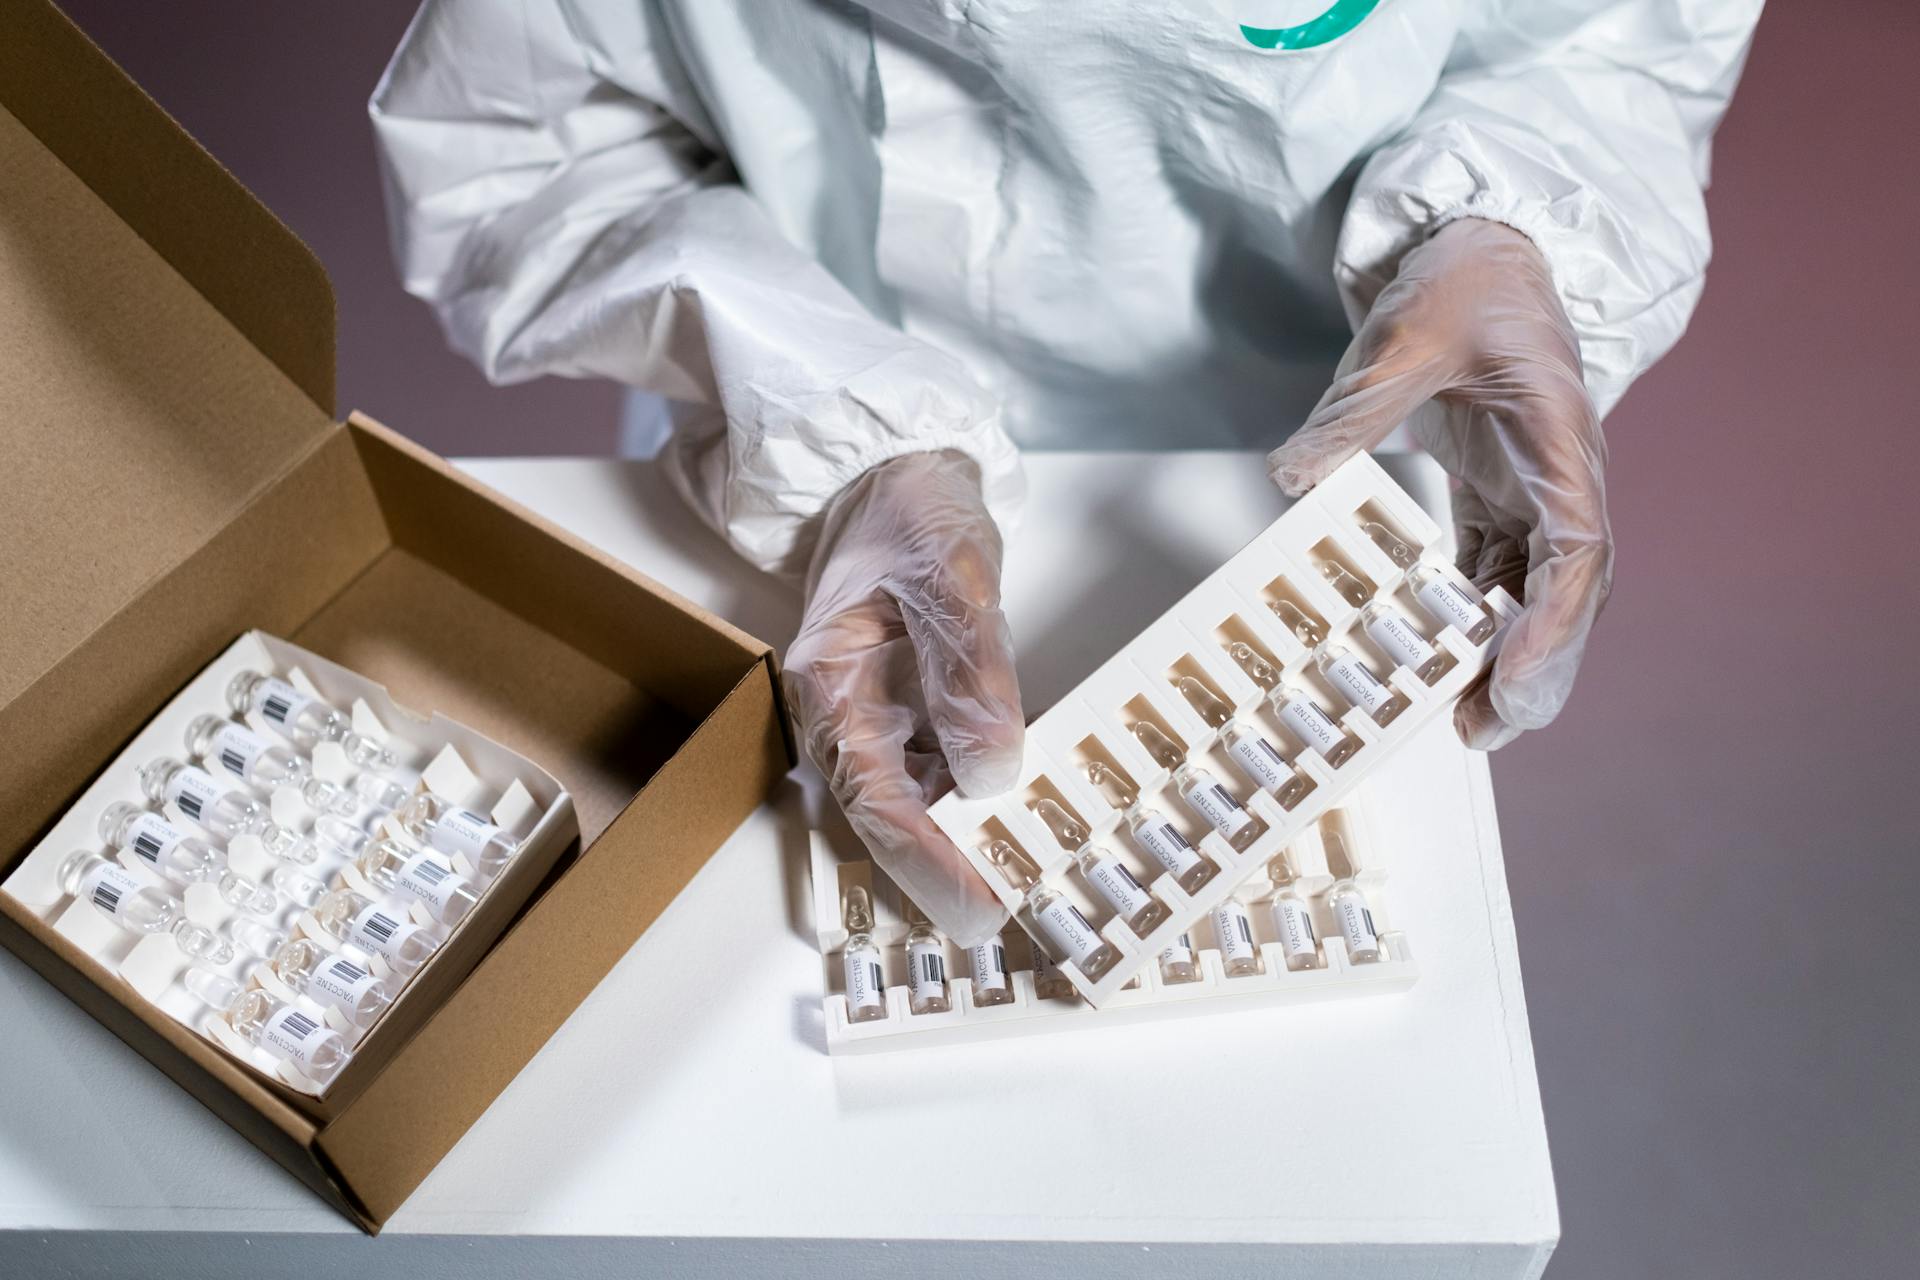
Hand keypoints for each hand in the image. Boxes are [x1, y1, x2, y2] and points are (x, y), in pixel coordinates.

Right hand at [783, 450, 1023, 944]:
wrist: (897, 467)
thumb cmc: (911, 509)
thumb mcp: (950, 574)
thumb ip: (968, 671)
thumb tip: (991, 769)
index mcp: (833, 687)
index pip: (875, 801)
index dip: (926, 863)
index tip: (977, 907)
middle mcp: (847, 714)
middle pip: (890, 818)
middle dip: (946, 872)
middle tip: (1011, 916)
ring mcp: (879, 713)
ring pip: (917, 800)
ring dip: (967, 842)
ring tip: (1030, 876)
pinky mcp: (911, 706)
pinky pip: (942, 767)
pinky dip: (982, 796)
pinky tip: (1029, 812)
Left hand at [1268, 218, 1612, 748]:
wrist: (1481, 247)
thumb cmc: (1463, 283)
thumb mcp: (1404, 337)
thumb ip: (1354, 410)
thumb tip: (1291, 475)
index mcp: (1560, 442)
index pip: (1578, 551)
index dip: (1553, 624)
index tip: (1515, 679)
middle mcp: (1561, 477)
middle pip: (1567, 592)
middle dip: (1536, 667)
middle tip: (1486, 729)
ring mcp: (1534, 490)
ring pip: (1534, 592)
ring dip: (1505, 656)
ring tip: (1462, 721)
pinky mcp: (1501, 495)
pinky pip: (1496, 571)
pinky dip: (1474, 620)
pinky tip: (1439, 663)